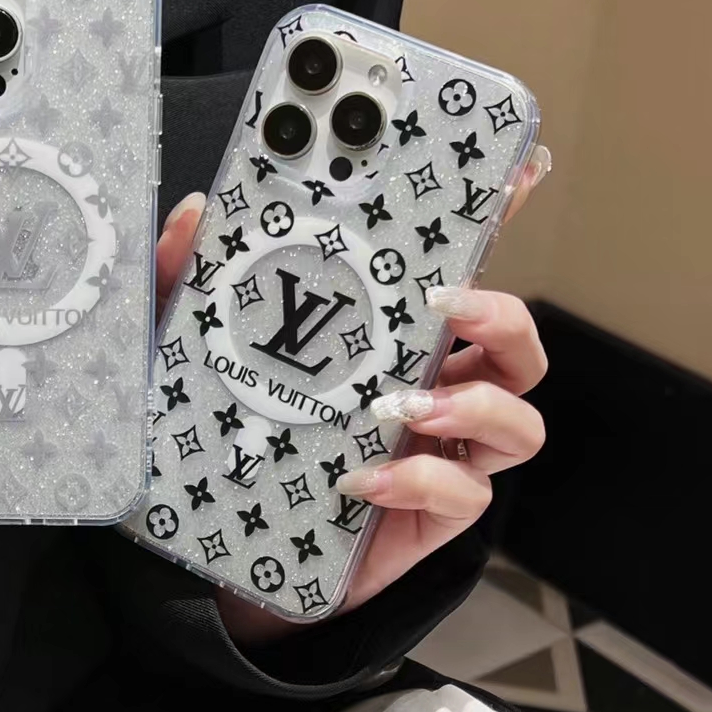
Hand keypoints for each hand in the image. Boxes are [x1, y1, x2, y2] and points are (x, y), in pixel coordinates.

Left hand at [152, 148, 550, 644]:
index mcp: (398, 340)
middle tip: (445, 308)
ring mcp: (442, 454)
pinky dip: (422, 483)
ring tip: (405, 408)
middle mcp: (437, 389)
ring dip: (478, 407)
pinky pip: (466, 497)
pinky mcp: (432, 514)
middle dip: (503, 317)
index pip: (459, 275)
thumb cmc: (237, 430)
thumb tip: (194, 211)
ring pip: (521, 423)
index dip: (495, 225)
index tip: (516, 175)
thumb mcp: (201, 349)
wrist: (235, 535)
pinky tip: (362, 479)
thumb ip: (190, 283)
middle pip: (519, 345)